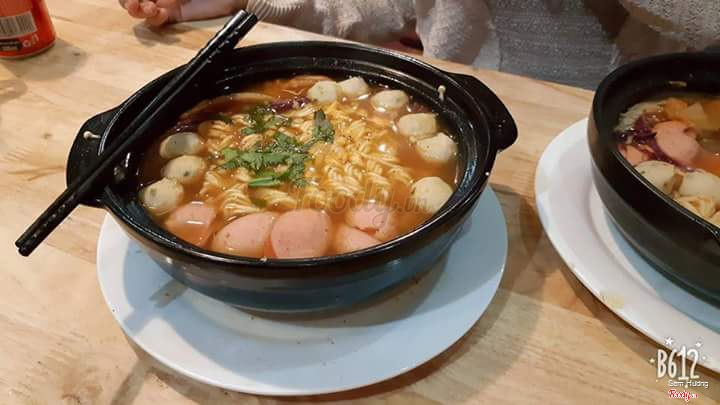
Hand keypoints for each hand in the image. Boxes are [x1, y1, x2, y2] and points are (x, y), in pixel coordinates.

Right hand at [120, 0, 245, 26]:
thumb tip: (160, 1)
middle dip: (129, 0)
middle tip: (137, 2)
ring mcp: (165, 1)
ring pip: (140, 8)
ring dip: (138, 8)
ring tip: (149, 7)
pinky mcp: (174, 15)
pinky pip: (156, 20)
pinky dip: (153, 18)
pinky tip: (159, 13)